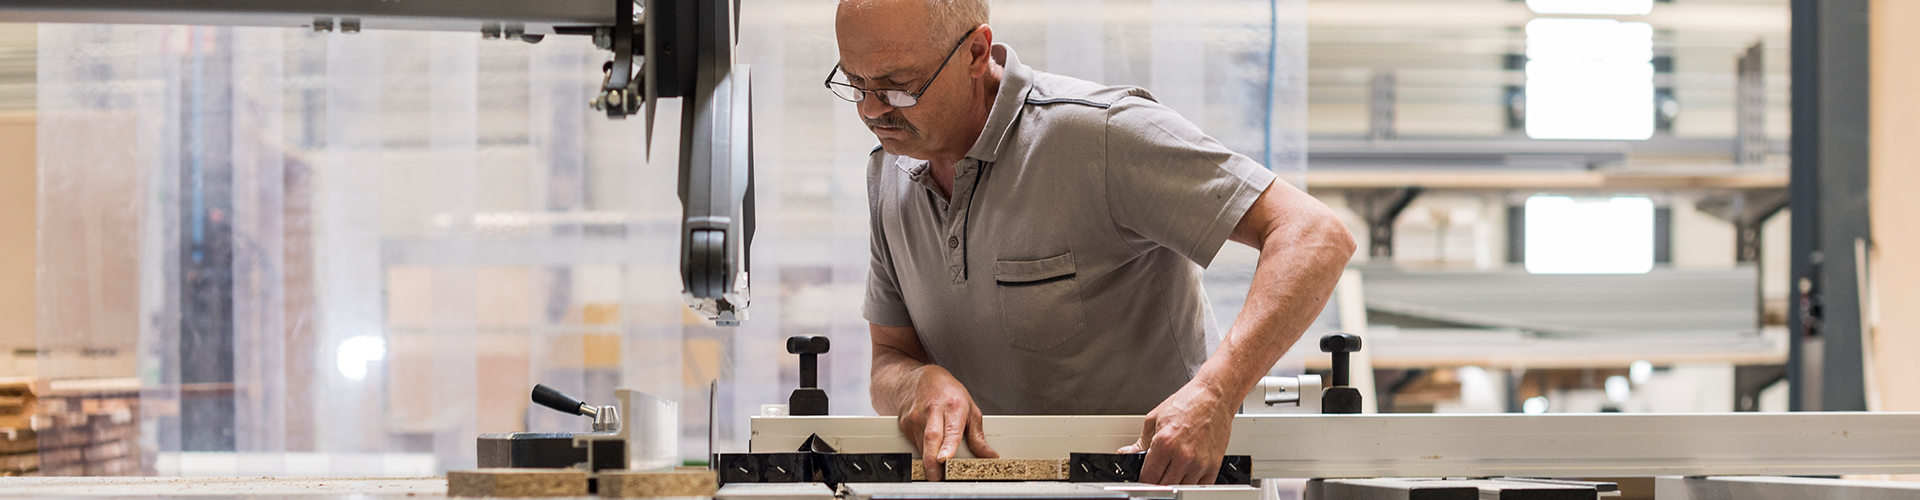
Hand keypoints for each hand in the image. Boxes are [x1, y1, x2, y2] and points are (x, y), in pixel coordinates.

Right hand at [897, 365, 997, 480]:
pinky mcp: (904, 423)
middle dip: (932, 461)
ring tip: (937, 468)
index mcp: (953, 407)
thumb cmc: (948, 392)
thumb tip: (989, 455)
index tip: (945, 458)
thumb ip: (978, 436)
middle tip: (936, 477)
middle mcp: (933, 411)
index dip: (948, 445)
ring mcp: (916, 417)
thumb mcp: (969, 409)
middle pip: (930, 439)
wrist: (921, 378)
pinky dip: (923, 450)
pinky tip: (929, 447)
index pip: (951, 430)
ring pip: (921, 445)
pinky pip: (914, 443)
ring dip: (929, 459)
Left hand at [1119, 382, 1235, 484]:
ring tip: (1172, 473)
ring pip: (1181, 489)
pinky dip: (1191, 485)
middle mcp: (1182, 456)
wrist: (1215, 396)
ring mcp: (1199, 463)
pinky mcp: (1214, 466)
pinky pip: (1200, 487)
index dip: (1143, 480)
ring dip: (1174, 485)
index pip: (1148, 477)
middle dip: (1156, 483)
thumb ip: (1140, 442)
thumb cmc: (1188, 403)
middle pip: (1163, 486)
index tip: (1144, 478)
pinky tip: (1187, 475)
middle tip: (1156, 475)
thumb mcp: (1155, 418)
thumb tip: (1128, 454)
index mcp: (1164, 443)